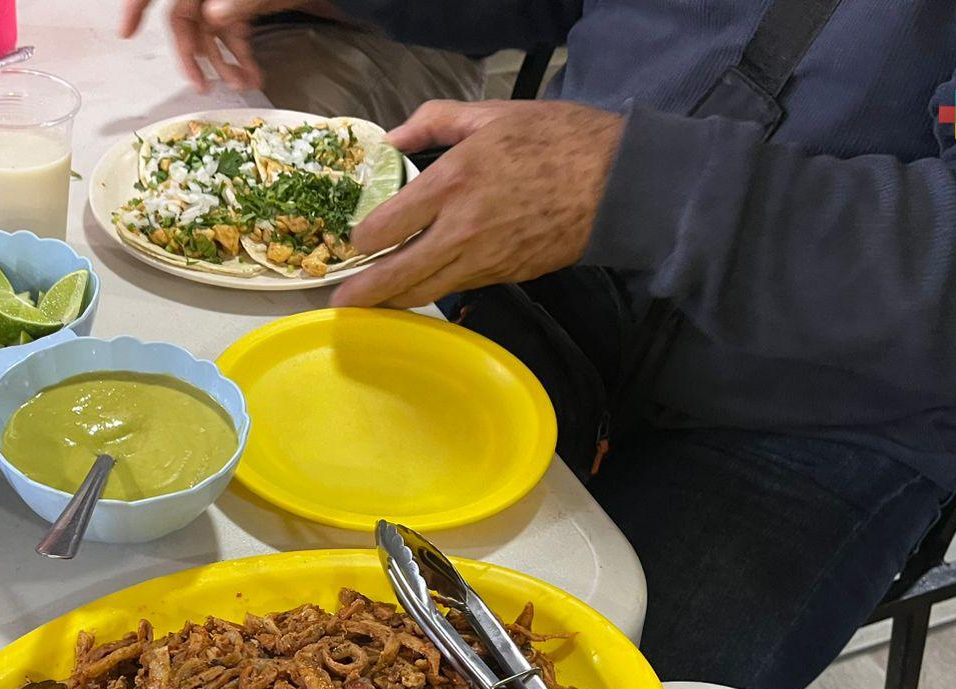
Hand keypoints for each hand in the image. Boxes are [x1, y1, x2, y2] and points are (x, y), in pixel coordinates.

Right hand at [120, 0, 302, 92]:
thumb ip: (237, 0)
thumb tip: (213, 15)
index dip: (135, 6)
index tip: (125, 32)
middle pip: (182, 21)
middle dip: (192, 56)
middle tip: (200, 86)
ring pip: (211, 35)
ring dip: (223, 64)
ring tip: (241, 86)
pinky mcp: (243, 9)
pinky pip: (234, 37)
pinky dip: (243, 59)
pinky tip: (254, 78)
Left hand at [333, 100, 625, 309]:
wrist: (615, 182)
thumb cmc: (554, 140)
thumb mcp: (490, 114)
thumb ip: (433, 121)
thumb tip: (393, 139)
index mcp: (452, 182)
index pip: (386, 227)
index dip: (362, 240)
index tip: (355, 241)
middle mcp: (461, 229)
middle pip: (398, 275)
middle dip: (364, 293)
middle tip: (340, 304)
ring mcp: (484, 259)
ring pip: (426, 292)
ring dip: (394, 302)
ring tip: (370, 307)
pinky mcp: (504, 276)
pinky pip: (457, 289)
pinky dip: (433, 293)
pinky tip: (418, 292)